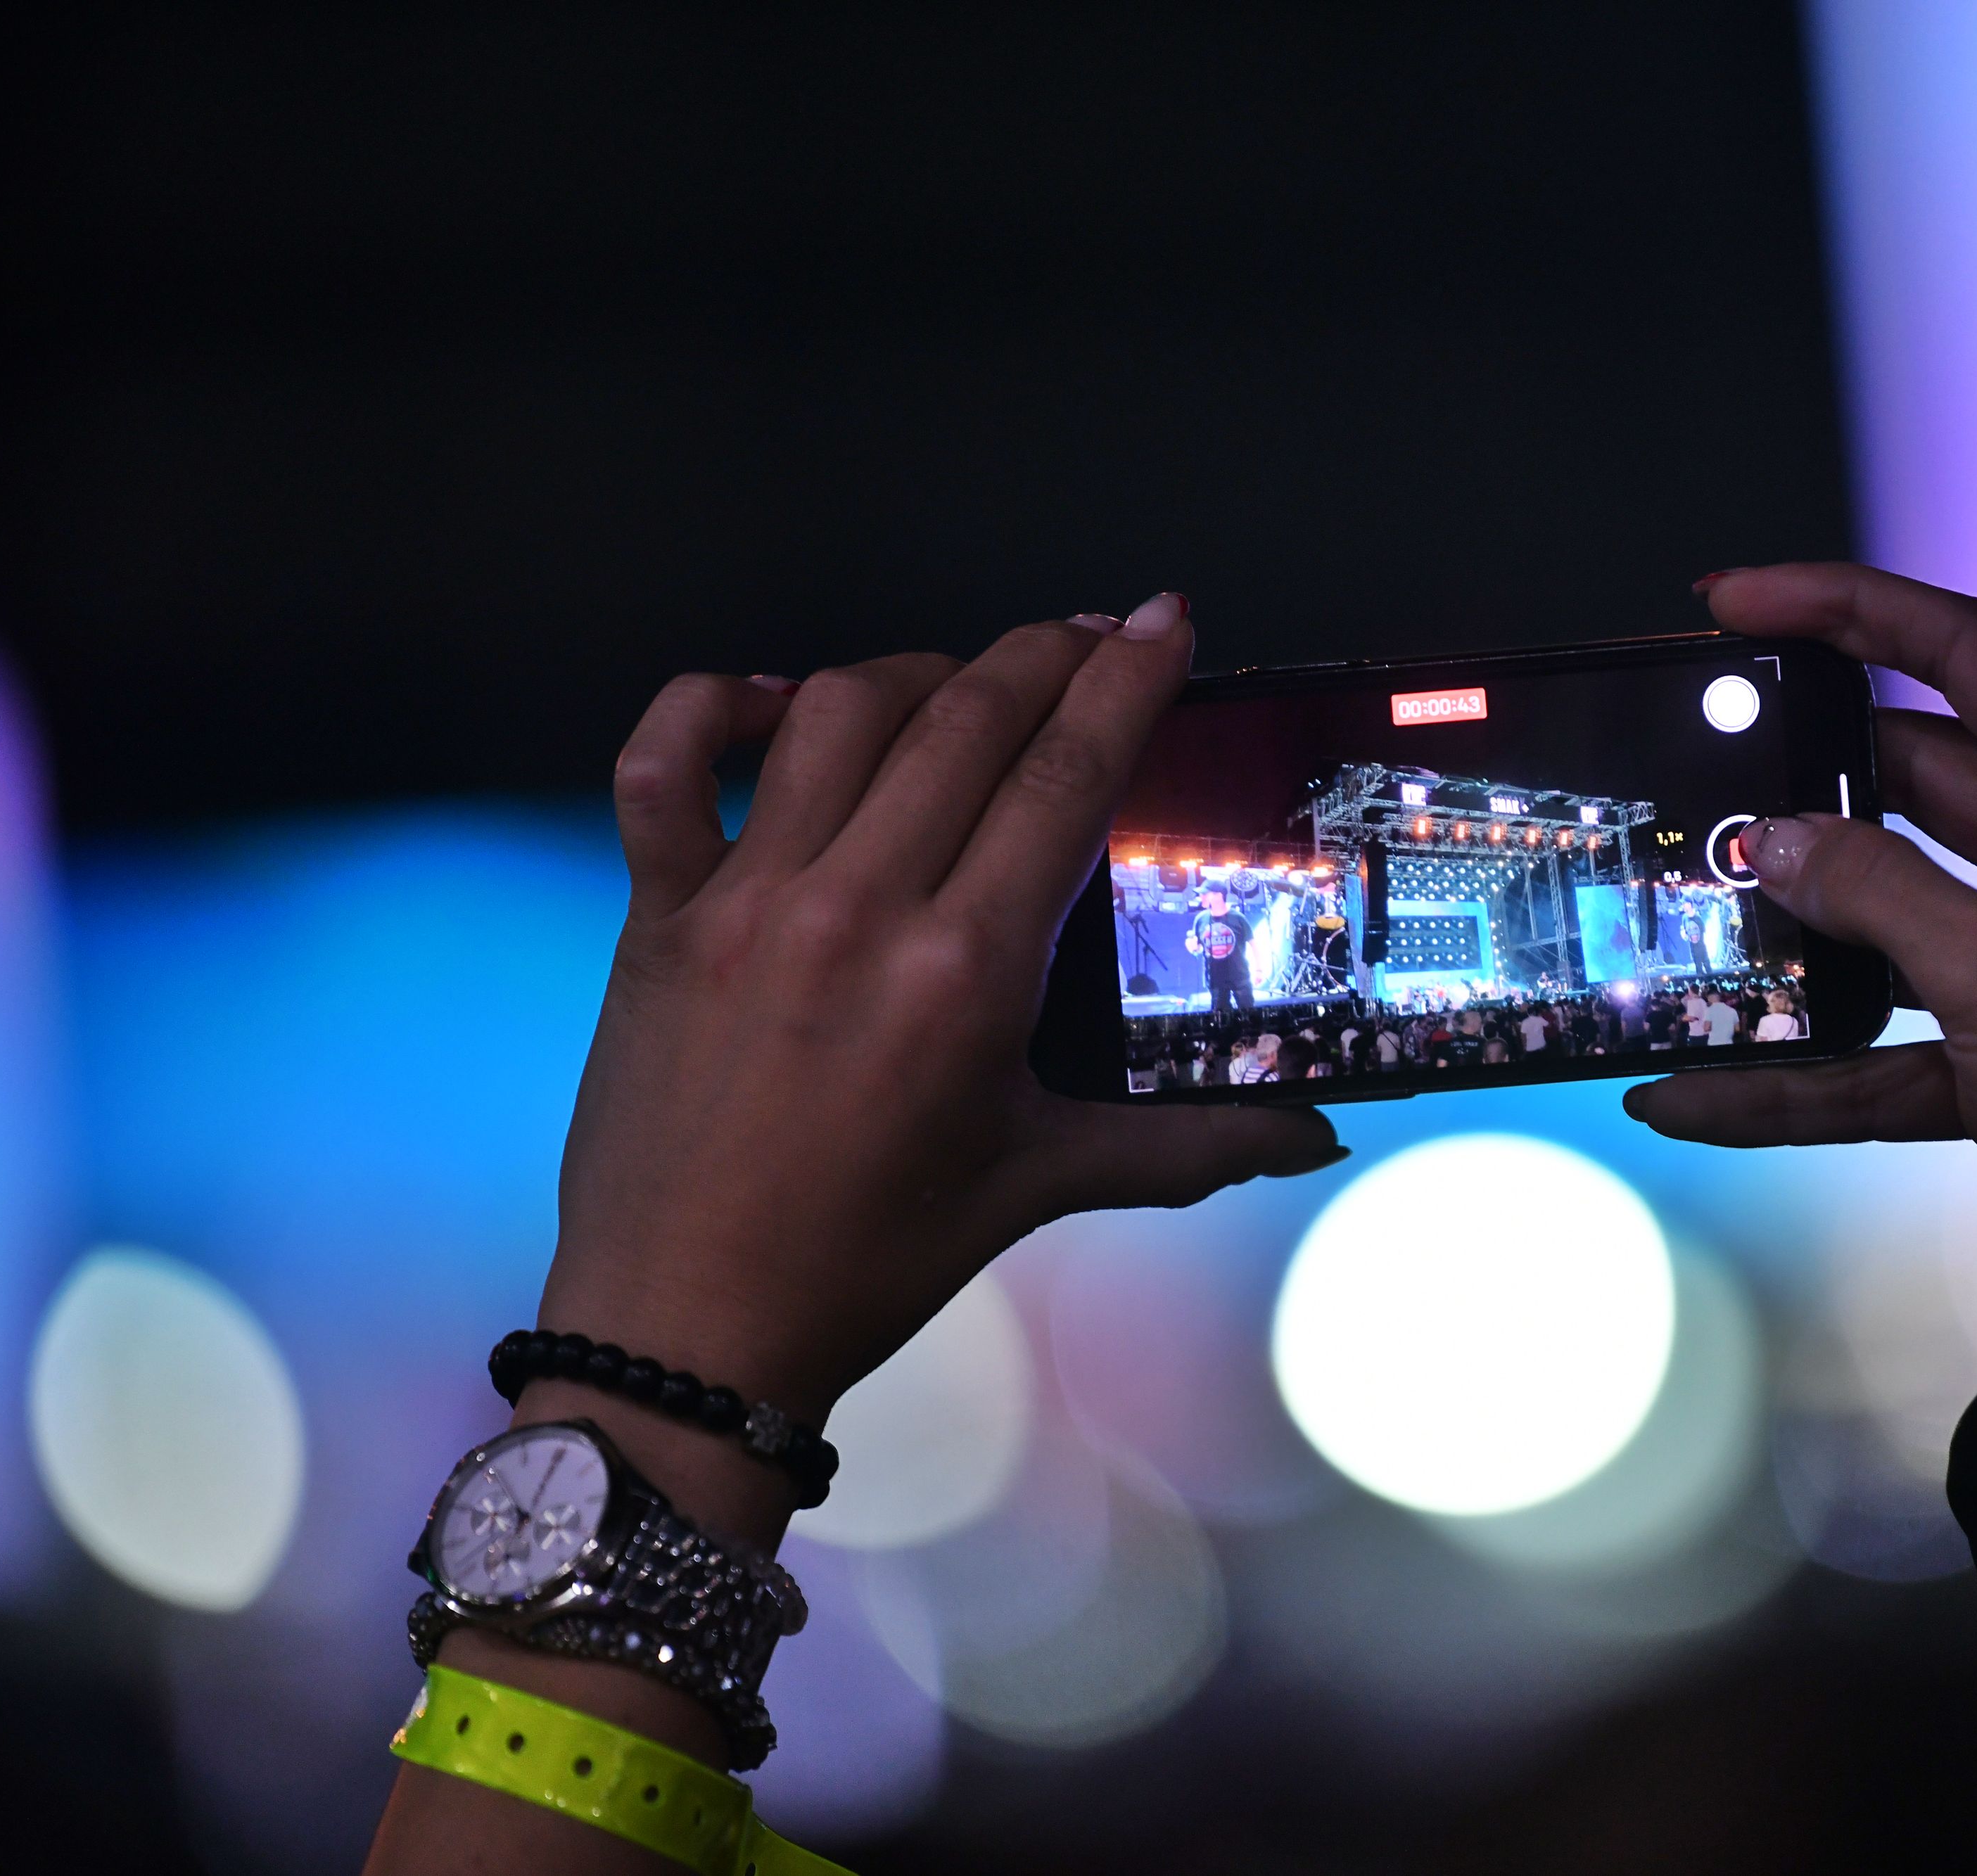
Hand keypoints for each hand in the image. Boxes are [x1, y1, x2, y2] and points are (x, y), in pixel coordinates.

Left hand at [531, 595, 1341, 1525]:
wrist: (687, 1328)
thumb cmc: (864, 1260)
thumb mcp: (1038, 1185)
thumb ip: (1190, 1144)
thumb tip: (1316, 1135)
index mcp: (964, 971)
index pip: (1064, 774)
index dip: (1124, 679)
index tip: (1161, 621)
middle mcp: (856, 910)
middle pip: (966, 719)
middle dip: (1043, 653)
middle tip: (1090, 634)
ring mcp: (748, 902)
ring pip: (835, 713)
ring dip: (914, 671)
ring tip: (963, 680)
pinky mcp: (660, 916)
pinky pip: (665, 767)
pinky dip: (709, 708)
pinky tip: (765, 705)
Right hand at [1627, 565, 1976, 1407]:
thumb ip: (1873, 891)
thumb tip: (1768, 837)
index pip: (1967, 654)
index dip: (1849, 608)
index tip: (1737, 601)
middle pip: (1914, 779)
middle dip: (1804, 781)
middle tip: (1694, 769)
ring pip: (1885, 912)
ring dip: (1792, 932)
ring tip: (1681, 923)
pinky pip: (1875, 1042)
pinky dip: (1795, 1070)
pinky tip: (1696, 1093)